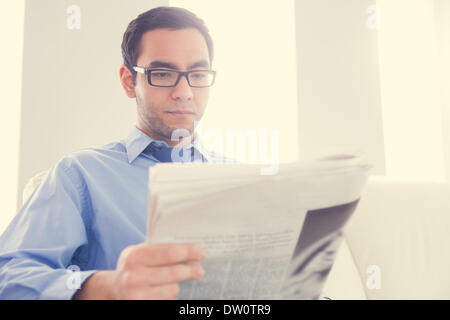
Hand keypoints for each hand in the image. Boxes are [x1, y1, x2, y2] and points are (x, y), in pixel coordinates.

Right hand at [73, 243, 205, 299]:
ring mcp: (137, 295)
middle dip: (190, 270)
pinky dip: (169, 294)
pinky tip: (167, 289)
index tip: (201, 252)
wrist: (111, 290)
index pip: (168, 253)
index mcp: (135, 256)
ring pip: (172, 289)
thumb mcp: (138, 253)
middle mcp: (134, 276)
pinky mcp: (141, 306)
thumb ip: (157, 249)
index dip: (187, 252)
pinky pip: (166, 300)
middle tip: (200, 270)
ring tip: (177, 280)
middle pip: (173, 273)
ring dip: (177, 284)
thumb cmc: (131, 267)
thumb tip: (186, 247)